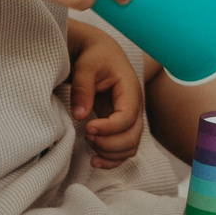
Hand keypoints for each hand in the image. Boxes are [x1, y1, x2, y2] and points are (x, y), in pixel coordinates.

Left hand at [64, 24, 145, 166]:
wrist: (100, 53)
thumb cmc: (94, 57)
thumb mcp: (86, 67)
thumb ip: (82, 89)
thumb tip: (80, 116)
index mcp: (130, 90)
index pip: (127, 118)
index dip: (109, 129)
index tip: (88, 128)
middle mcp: (135, 107)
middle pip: (132, 137)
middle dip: (109, 143)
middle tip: (87, 135)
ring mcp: (130, 119)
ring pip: (130, 147)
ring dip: (110, 153)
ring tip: (89, 143)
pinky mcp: (121, 127)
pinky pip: (123, 150)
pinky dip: (111, 159)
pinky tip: (95, 160)